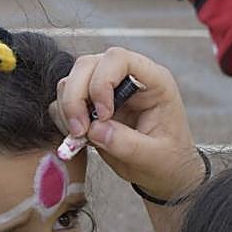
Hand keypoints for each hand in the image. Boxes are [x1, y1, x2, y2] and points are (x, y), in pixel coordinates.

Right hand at [51, 47, 200, 200]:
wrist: (163, 172)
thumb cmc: (167, 160)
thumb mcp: (154, 156)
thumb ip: (127, 143)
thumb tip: (94, 129)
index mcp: (153, 81)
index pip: (119, 59)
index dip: (103, 82)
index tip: (104, 115)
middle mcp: (127, 78)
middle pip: (87, 65)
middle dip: (76, 97)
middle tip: (80, 130)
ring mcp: (107, 89)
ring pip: (71, 80)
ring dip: (67, 108)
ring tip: (79, 136)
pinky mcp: (91, 105)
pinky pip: (65, 100)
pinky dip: (63, 118)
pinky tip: (77, 137)